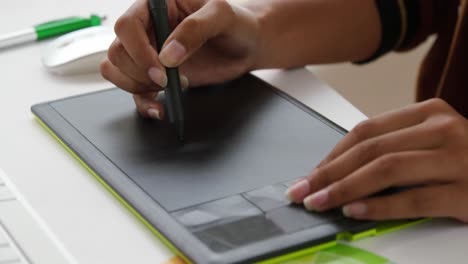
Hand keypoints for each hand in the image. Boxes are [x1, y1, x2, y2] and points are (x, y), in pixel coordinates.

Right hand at [100, 0, 259, 119]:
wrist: (247, 45)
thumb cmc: (237, 23)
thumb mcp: (221, 16)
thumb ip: (195, 29)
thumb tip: (168, 56)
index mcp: (157, 6)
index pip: (127, 25)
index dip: (138, 50)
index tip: (162, 69)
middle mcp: (148, 28)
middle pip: (118, 51)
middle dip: (139, 72)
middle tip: (167, 80)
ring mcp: (149, 53)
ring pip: (117, 70)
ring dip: (136, 86)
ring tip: (168, 88)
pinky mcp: (156, 75)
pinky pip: (134, 90)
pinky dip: (142, 102)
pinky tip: (160, 108)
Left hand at [287, 99, 467, 221]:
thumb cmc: (466, 161)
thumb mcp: (430, 143)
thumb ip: (393, 148)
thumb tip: (338, 170)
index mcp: (428, 113)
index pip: (366, 131)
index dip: (332, 154)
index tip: (310, 174)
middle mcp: (442, 129)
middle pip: (370, 150)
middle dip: (329, 172)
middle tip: (302, 190)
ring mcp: (457, 158)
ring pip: (386, 169)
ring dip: (345, 188)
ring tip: (319, 202)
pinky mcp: (466, 191)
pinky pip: (413, 199)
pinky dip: (379, 206)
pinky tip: (354, 212)